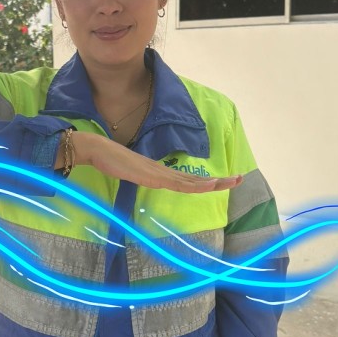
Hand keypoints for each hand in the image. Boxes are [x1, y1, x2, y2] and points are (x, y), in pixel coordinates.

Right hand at [66, 132, 242, 193]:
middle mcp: (163, 172)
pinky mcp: (152, 176)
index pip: (188, 180)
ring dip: (213, 183)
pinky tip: (206, 186)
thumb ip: (140, 177)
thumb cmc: (110, 160)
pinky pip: (177, 184)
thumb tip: (147, 180)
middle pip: (196, 180)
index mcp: (160, 173)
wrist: (97, 149)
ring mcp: (158, 173)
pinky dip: (194, 186)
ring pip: (191, 182)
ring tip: (231, 182)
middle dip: (219, 181)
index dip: (207, 182)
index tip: (223, 181)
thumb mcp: (130, 173)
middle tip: (240, 179)